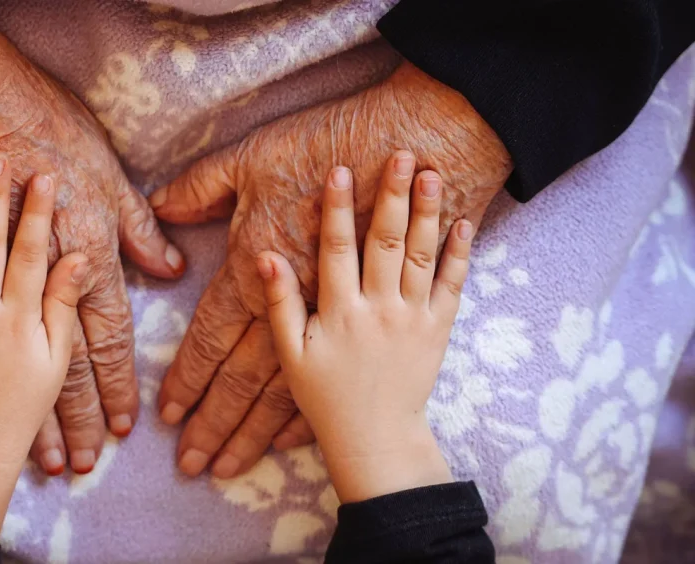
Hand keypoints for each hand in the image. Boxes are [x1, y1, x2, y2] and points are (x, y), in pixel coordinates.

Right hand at [0, 0, 183, 475]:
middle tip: (85, 465)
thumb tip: (169, 267)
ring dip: (29, 415)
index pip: (108, 337)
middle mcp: (35, 282)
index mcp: (83, 255)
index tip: (124, 426)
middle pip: (63, 367)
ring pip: (12, 365)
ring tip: (41, 458)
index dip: (117, 385)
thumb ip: (136, 226)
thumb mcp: (105, 170)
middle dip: (77, 420)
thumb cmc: (35, 123)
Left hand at [152, 61, 510, 477]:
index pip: (209, 338)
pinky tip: (288, 442)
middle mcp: (289, 305)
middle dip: (215, 426)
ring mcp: (337, 317)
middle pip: (242, 381)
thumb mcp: (251, 157)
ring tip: (229, 468)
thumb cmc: (330, 142)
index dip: (187, 378)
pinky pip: (338, 374)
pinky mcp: (373, 317)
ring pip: (283, 392)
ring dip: (253, 434)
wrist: (421, 142)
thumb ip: (202, 187)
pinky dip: (310, 412)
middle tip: (191, 467)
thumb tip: (161, 209)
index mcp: (253, 267)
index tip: (168, 415)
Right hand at [260, 156, 472, 501]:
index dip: (337, 208)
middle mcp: (378, 308)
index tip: (338, 169)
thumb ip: (279, 303)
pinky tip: (465, 222)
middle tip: (402, 153)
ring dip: (428, 213)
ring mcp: (412, 317)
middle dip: (392, 195)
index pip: (336, 249)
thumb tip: (265, 258)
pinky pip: (452, 286)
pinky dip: (460, 254)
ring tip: (433, 173)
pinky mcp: (438, 329)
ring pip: (420, 256)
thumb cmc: (325, 395)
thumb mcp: (291, 353)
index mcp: (339, 311)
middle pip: (384, 242)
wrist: (375, 436)